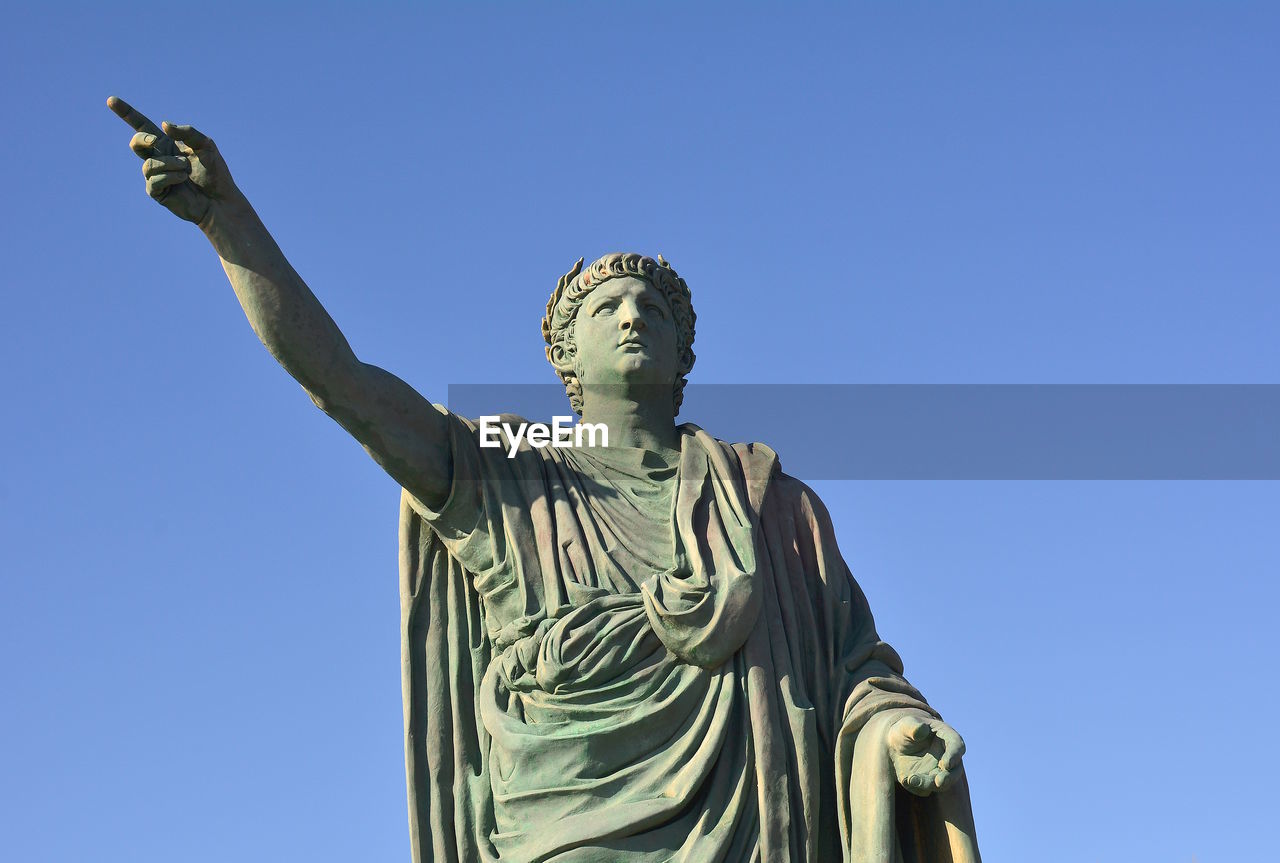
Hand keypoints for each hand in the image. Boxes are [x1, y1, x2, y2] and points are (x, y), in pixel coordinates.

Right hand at [107, 96, 238, 224]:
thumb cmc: (215, 173)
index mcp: (167, 144)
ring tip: (185, 169)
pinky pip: (154, 180)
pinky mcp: (157, 191)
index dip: (127, 113)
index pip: (143, 126)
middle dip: (142, 140)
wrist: (219, 200)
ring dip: (170, 164)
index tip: (111, 100)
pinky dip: (171, 176)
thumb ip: (187, 133)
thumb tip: (163, 125)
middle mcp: (158, 157)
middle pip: (137, 143)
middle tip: (154, 141)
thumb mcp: (205, 146)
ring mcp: (156, 175)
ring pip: (150, 164)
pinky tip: (183, 179)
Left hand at [886, 710, 965, 796]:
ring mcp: (940, 771)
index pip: (957, 745)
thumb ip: (913, 727)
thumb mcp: (905, 726)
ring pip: (942, 782)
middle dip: (948, 778)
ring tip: (912, 779)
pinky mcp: (930, 782)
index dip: (954, 756)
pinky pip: (927, 789)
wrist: (894, 747)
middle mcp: (948, 756)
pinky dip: (919, 787)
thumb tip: (921, 729)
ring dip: (930, 784)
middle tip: (938, 782)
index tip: (945, 764)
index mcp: (947, 737)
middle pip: (955, 769)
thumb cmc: (903, 731)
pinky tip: (907, 780)